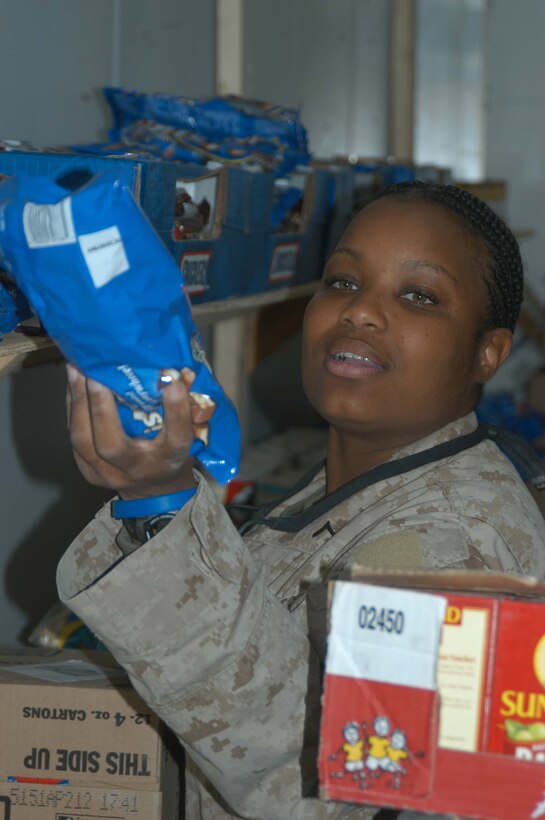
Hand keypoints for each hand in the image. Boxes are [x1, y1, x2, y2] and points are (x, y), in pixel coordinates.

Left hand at [66, 364, 198, 498]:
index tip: (172, 380)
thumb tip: (176, 371)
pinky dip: (74, 407)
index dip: (176, 411)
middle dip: (101, 407)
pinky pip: (76, 435)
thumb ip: (184, 407)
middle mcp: (138, 471)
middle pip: (113, 446)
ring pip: (83, 440)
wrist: (154, 490)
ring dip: (78, 402)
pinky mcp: (88, 470)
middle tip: (96, 374)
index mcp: (169, 461)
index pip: (176, 440)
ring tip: (76, 369)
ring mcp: (108, 474)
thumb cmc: (171, 453)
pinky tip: (74, 383)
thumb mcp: (188, 434)